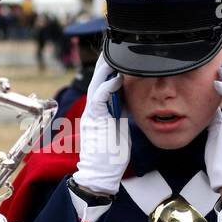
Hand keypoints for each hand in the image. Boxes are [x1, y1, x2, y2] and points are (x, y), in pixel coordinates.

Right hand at [72, 56, 128, 195]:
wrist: (100, 173)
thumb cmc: (110, 155)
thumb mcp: (118, 129)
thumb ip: (120, 114)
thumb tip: (128, 103)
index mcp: (98, 111)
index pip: (102, 84)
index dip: (109, 70)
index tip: (120, 57)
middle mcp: (92, 109)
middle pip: (97, 79)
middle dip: (106, 63)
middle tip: (115, 47)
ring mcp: (92, 114)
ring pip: (96, 84)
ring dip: (106, 69)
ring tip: (116, 54)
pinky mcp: (94, 119)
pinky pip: (99, 98)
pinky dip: (108, 86)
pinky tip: (118, 78)